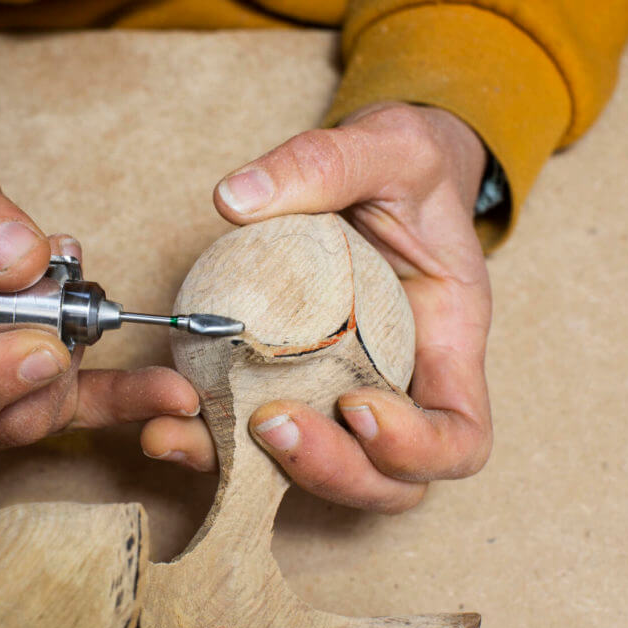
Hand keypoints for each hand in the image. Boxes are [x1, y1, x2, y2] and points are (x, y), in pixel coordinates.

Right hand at [0, 111, 197, 466]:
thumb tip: (19, 262)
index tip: (35, 345)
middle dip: (40, 375)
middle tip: (71, 315)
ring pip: (35, 418)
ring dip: (77, 365)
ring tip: (83, 298)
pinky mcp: (27, 389)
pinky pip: (77, 405)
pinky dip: (126, 397)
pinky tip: (172, 395)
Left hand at [142, 102, 492, 509]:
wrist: (378, 170)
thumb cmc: (405, 165)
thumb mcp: (386, 147)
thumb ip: (324, 164)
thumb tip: (234, 199)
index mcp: (447, 342)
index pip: (459, 436)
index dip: (416, 447)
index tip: (357, 404)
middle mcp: (401, 384)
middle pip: (387, 479)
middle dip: (331, 470)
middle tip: (271, 423)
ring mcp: (344, 389)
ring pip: (317, 470)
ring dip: (257, 472)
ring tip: (193, 432)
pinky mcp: (291, 382)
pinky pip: (261, 431)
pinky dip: (216, 441)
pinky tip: (167, 419)